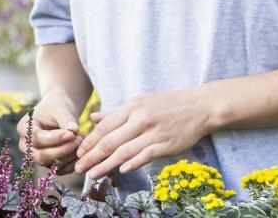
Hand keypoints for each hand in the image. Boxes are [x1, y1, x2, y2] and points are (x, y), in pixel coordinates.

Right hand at [16, 92, 83, 174]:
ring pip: (51, 164)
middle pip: (40, 156)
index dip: (54, 139)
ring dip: (69, 156)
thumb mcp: (61, 108)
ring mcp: (37, 157)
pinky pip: (61, 170)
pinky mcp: (49, 164)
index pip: (35, 139)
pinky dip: (73, 163)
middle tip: (79, 139)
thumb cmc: (57, 107)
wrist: (59, 113)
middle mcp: (26, 146)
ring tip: (82, 141)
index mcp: (24, 128)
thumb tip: (74, 131)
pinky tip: (81, 150)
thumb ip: (66, 119)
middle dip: (62, 150)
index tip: (71, 134)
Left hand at [74, 89, 209, 178]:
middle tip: (79, 168)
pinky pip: (146, 155)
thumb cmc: (167, 105)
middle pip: (110, 141)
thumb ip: (115, 113)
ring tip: (93, 174)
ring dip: (106, 164)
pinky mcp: (167, 144)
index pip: (104, 127)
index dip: (89, 142)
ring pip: (125, 151)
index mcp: (132, 107)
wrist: (199, 107)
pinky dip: (133, 163)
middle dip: (92, 156)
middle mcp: (140, 119)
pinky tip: (121, 170)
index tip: (78, 153)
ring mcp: (154, 132)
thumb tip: (93, 119)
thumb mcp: (140, 102)